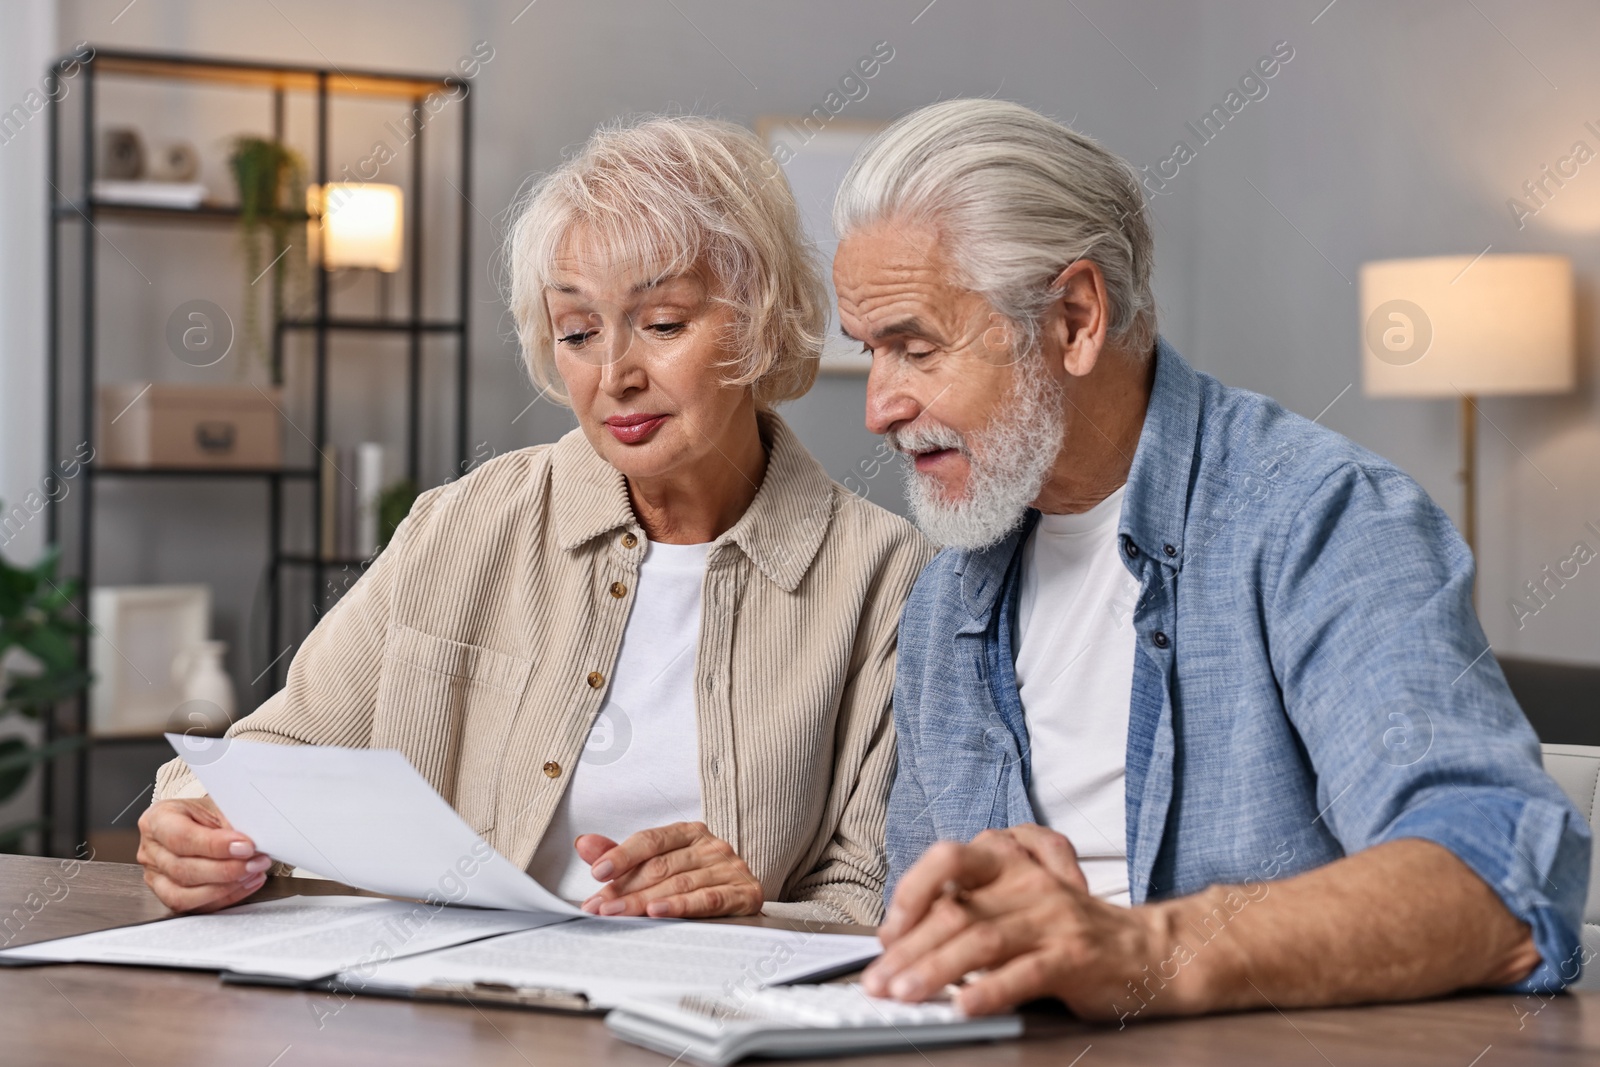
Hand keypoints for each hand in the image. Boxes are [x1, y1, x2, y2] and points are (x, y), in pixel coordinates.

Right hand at [136, 797, 273, 912]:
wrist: (199, 821)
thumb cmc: (205, 812)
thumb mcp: (217, 805)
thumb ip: (230, 823)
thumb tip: (251, 843)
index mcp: (157, 820)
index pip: (181, 837)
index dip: (215, 846)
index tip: (246, 846)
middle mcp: (151, 850)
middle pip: (183, 870)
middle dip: (226, 870)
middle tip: (256, 861)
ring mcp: (156, 876)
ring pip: (185, 895)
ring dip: (225, 888)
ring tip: (253, 873)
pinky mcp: (169, 895)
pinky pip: (195, 907)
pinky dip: (225, 898)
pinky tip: (246, 884)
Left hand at [574, 821, 762, 917]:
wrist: (743, 900)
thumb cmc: (696, 880)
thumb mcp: (659, 864)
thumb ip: (622, 856)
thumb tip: (584, 844)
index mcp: (689, 833)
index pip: (651, 840)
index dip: (622, 855)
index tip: (598, 871)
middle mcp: (711, 846)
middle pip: (661, 866)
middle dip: (625, 888)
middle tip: (599, 906)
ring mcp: (729, 869)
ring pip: (680, 884)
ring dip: (644, 901)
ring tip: (618, 913)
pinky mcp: (744, 893)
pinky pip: (708, 900)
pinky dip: (681, 906)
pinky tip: (658, 912)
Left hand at [862, 825, 1170, 1018]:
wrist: (1150, 949)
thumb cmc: (1072, 931)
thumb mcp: (1018, 905)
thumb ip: (971, 912)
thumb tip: (903, 942)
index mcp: (1009, 862)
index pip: (946, 862)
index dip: (909, 895)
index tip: (885, 936)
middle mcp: (1028, 884)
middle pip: (955, 910)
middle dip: (908, 950)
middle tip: (878, 981)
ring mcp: (1051, 920)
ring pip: (981, 940)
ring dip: (935, 970)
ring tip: (905, 994)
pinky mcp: (1073, 957)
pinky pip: (1024, 973)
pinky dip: (989, 991)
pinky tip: (964, 1006)